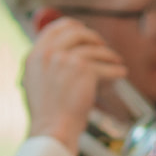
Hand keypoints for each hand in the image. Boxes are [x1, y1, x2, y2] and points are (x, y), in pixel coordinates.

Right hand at [23, 18, 125, 150]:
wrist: (52, 129)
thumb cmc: (47, 113)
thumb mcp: (35, 82)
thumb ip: (45, 64)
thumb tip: (63, 51)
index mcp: (34, 56)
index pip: (54, 28)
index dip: (72, 26)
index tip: (83, 31)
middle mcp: (48, 54)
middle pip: (76, 32)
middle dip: (93, 37)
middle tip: (102, 45)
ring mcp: (66, 60)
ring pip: (95, 49)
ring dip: (108, 55)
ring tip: (116, 61)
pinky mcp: (84, 69)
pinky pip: (106, 65)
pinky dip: (116, 70)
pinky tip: (121, 73)